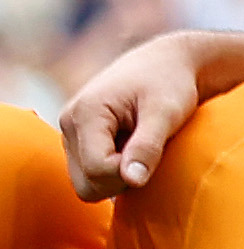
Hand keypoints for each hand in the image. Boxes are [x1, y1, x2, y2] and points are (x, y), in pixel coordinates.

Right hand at [57, 34, 206, 198]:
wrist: (164, 64)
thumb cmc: (170, 83)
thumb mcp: (166, 112)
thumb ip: (147, 146)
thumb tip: (132, 181)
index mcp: (85, 114)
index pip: (97, 170)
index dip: (129, 174)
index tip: (154, 154)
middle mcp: (69, 125)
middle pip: (85, 185)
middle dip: (120, 181)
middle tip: (149, 156)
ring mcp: (72, 135)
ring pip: (87, 184)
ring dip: (118, 178)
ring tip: (142, 149)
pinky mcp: (80, 142)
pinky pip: (92, 176)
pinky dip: (115, 173)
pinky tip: (134, 150)